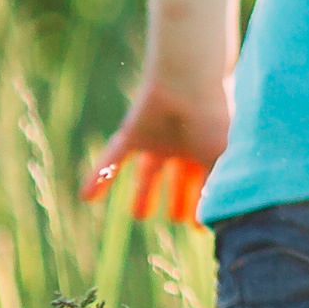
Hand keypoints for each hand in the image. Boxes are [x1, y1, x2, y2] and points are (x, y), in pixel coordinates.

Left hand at [81, 77, 225, 227]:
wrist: (188, 81)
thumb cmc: (213, 120)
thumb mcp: (221, 160)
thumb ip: (213, 189)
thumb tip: (210, 221)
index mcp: (212, 151)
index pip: (207, 184)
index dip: (204, 203)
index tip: (199, 225)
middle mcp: (185, 147)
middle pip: (179, 180)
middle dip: (178, 198)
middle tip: (175, 218)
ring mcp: (159, 141)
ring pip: (149, 173)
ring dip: (143, 194)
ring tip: (138, 216)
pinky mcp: (133, 134)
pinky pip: (113, 158)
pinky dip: (100, 177)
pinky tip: (87, 198)